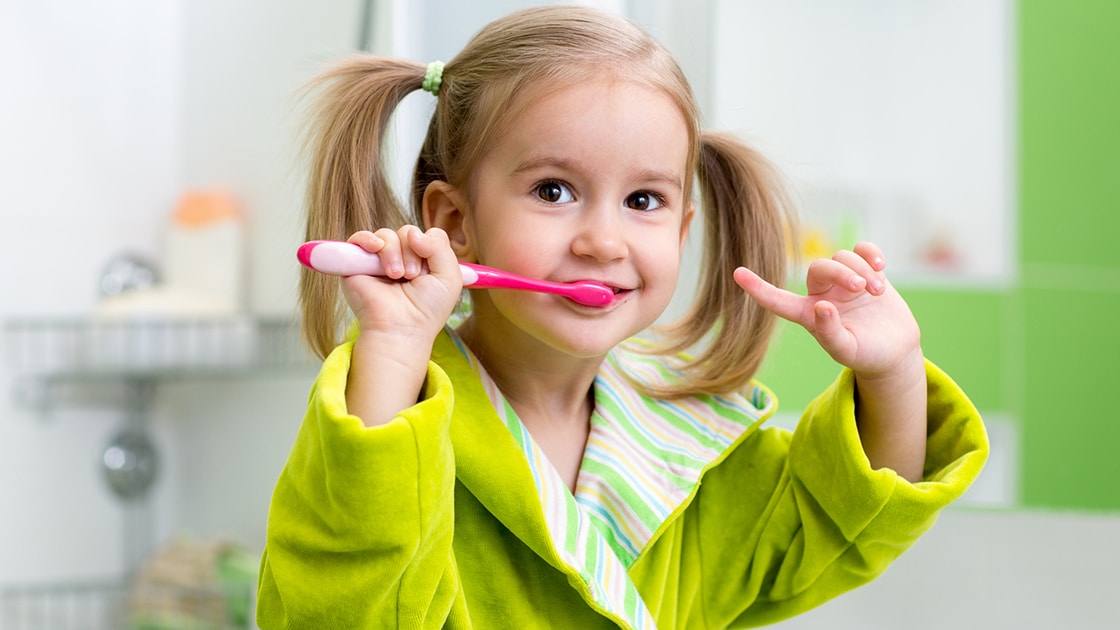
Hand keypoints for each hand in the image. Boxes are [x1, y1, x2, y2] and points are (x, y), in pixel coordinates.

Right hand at [341, 226, 462, 339]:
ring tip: (395, 276)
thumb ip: (440, 247)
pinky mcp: (357, 263)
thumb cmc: (426, 310)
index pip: (429, 234)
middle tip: (412, 277)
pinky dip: (367, 239)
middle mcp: (402, 258)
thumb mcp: (449, 277)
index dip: (431, 246)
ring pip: (386, 235)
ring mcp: (379, 260)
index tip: (429, 269)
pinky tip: (375, 249)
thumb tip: (413, 232)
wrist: (401, 328)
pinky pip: (358, 237)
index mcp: (424, 261)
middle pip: (408, 232)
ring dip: (394, 253)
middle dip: (413, 253)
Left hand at [733, 242, 920, 378]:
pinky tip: (880, 265)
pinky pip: (861, 250)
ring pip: (842, 257)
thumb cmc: (865, 355)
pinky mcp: (866, 272)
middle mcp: (822, 294)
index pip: (778, 300)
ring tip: (877, 290)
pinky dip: (870, 253)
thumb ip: (830, 333)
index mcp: (808, 315)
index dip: (757, 288)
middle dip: (840, 272)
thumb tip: (821, 306)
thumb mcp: (846, 350)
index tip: (736, 273)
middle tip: (860, 288)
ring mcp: (844, 281)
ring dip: (861, 269)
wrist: (895, 350)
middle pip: (819, 268)